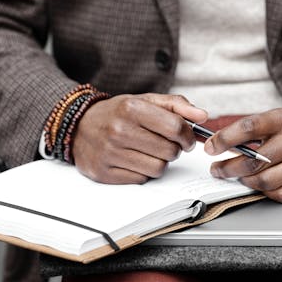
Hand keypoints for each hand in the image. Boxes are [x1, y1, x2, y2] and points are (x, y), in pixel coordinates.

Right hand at [72, 93, 206, 183]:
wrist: (79, 126)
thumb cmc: (118, 113)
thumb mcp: (145, 100)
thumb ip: (176, 105)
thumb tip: (202, 116)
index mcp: (131, 108)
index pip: (175, 127)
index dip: (188, 136)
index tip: (187, 138)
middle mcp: (119, 130)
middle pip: (170, 151)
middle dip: (174, 149)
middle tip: (166, 144)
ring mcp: (110, 153)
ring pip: (158, 169)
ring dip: (160, 162)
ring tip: (150, 152)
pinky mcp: (104, 173)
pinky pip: (141, 180)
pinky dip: (143, 172)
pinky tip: (135, 160)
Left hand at [204, 108, 281, 202]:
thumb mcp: (278, 119)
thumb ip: (251, 130)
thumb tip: (218, 143)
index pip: (249, 127)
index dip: (225, 139)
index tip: (211, 147)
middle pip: (255, 160)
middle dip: (229, 168)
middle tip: (218, 170)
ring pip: (265, 181)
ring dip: (245, 181)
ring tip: (238, 177)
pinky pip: (279, 194)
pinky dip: (264, 191)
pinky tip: (259, 183)